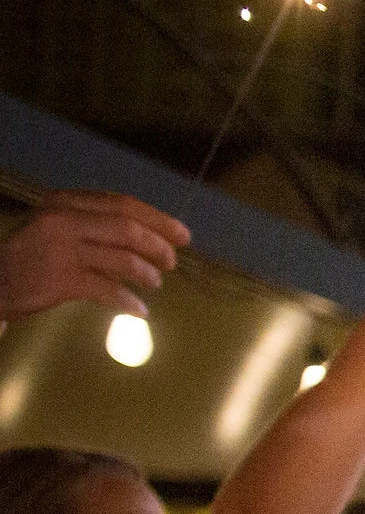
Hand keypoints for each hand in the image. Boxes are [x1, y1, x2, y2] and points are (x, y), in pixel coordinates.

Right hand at [1, 191, 187, 322]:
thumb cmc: (32, 255)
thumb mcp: (58, 227)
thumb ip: (94, 225)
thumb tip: (147, 235)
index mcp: (65, 202)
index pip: (122, 204)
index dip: (158, 220)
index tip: (182, 235)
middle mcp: (62, 220)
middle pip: (127, 229)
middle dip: (158, 246)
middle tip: (171, 262)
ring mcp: (60, 250)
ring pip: (123, 259)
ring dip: (147, 274)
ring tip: (154, 283)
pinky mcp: (60, 280)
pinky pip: (108, 290)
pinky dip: (129, 302)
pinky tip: (139, 311)